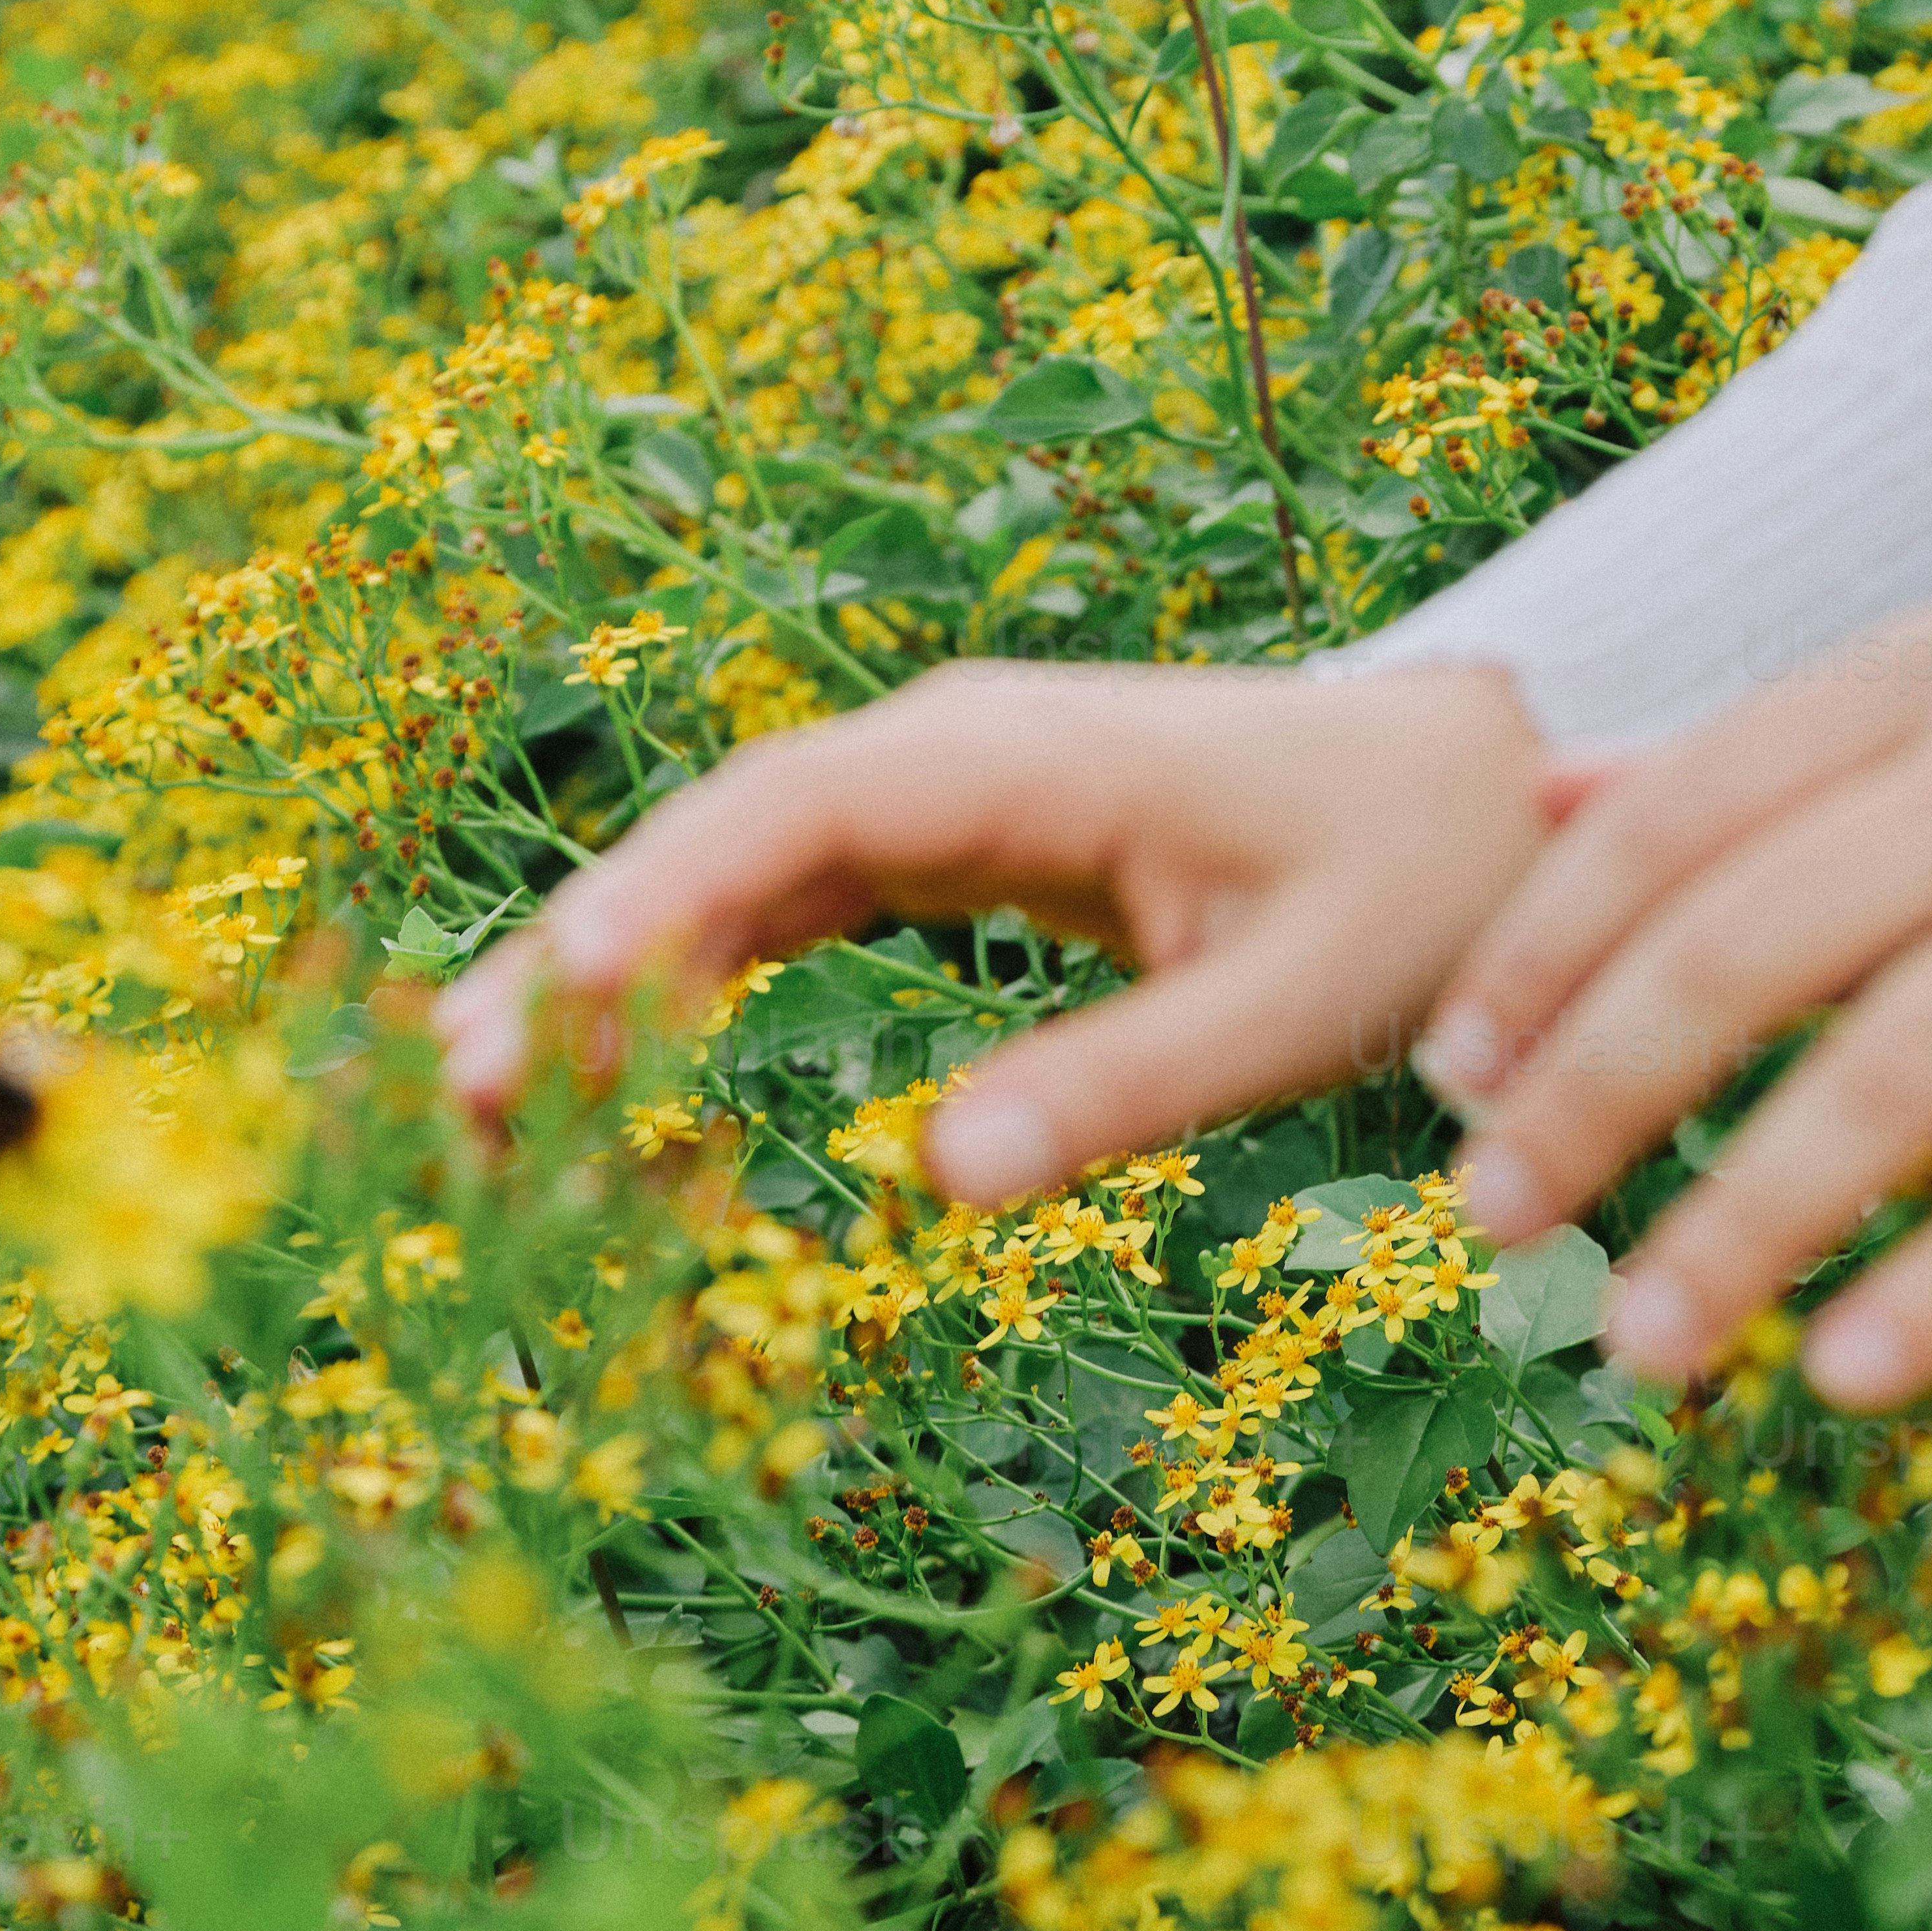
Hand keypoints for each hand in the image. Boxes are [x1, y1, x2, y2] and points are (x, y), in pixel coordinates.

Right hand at [433, 660, 1550, 1201]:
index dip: (668, 897)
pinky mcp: (952, 846)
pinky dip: (696, 982)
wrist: (1484, 789)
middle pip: (720, 839)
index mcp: (1019, 758)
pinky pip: (788, 907)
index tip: (566, 992)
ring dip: (613, 977)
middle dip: (584, 953)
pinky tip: (614, 1075)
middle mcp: (949, 752)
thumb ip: (1127, 1081)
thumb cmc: (1413, 885)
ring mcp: (940, 793)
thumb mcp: (1298, 1002)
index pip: (795, 812)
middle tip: (448, 1087)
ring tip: (480, 1104)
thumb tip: (943, 1177)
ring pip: (732, 876)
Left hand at [1414, 601, 1931, 1410]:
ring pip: (1886, 1080)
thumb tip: (1547, 794)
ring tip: (1639, 1348)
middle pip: (1741, 951)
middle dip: (1589, 1102)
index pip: (1670, 820)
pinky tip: (1848, 1373)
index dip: (1540, 958)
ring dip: (1738, 1230)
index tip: (1448, 1078)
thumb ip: (1772, 747)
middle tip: (1492, 1225)